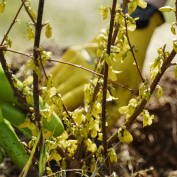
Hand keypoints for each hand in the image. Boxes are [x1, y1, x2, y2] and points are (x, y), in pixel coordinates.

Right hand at [50, 5, 162, 124]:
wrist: (131, 41)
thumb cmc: (130, 72)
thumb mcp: (126, 96)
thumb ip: (111, 116)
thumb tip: (99, 136)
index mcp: (91, 83)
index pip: (66, 103)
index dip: (58, 116)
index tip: (52, 128)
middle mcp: (79, 69)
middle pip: (57, 93)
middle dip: (51, 108)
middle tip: (46, 122)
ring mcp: (74, 58)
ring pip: (54, 81)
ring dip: (50, 95)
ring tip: (46, 108)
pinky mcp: (72, 51)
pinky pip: (57, 70)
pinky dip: (52, 82)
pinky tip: (51, 92)